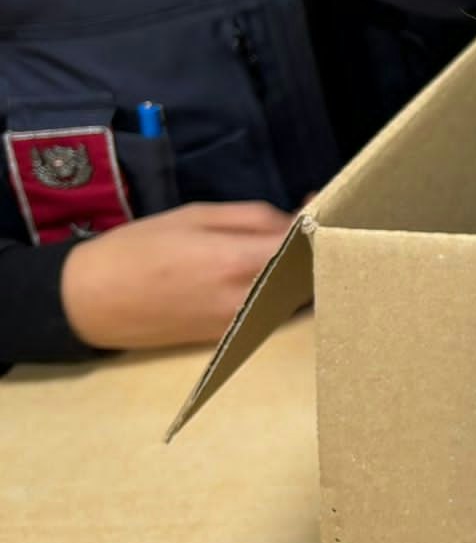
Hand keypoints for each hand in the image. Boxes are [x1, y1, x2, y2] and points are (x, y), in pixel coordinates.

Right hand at [61, 202, 293, 350]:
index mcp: (239, 262)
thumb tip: (294, 220)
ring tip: (286, 244)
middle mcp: (249, 299)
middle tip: (306, 222)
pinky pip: (274, 310)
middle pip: (310, 274)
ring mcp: (243, 324)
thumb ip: (253, 218)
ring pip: (296, 295)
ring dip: (301, 269)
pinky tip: (268, 269)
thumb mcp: (196, 215)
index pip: (306, 245)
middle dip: (315, 247)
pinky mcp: (234, 338)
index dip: (318, 222)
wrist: (89, 302)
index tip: (316, 204)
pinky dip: (282, 288)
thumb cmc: (138, 249)